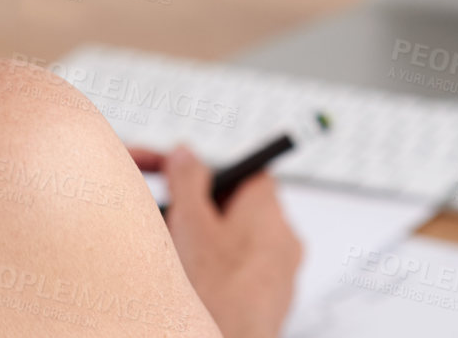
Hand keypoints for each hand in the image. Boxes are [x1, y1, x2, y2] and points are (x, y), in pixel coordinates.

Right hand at [129, 145, 302, 337]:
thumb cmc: (216, 295)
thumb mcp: (190, 224)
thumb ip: (187, 180)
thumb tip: (186, 155)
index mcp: (270, 212)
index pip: (249, 172)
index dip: (214, 170)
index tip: (185, 176)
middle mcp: (283, 242)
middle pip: (242, 208)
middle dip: (204, 209)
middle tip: (174, 218)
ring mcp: (279, 276)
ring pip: (239, 243)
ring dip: (208, 242)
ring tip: (178, 253)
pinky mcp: (268, 303)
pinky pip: (242, 273)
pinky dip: (218, 271)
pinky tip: (194, 282)